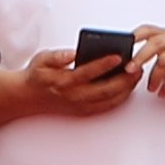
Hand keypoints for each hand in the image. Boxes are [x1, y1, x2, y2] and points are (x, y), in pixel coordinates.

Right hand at [19, 47, 142, 120]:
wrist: (28, 97)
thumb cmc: (37, 75)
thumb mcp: (41, 59)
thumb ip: (57, 56)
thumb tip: (72, 54)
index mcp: (64, 81)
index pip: (87, 72)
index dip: (104, 64)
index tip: (118, 56)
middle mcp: (74, 96)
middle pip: (104, 89)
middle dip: (123, 79)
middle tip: (136, 67)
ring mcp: (80, 106)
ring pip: (108, 100)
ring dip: (125, 89)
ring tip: (136, 75)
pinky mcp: (84, 111)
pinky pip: (107, 107)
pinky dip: (120, 98)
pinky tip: (128, 88)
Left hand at [124, 26, 164, 103]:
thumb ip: (153, 55)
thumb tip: (128, 62)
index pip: (150, 30)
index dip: (136, 35)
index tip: (125, 44)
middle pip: (156, 43)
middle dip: (140, 57)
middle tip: (130, 69)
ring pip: (164, 61)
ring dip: (154, 78)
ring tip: (151, 88)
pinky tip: (163, 92)